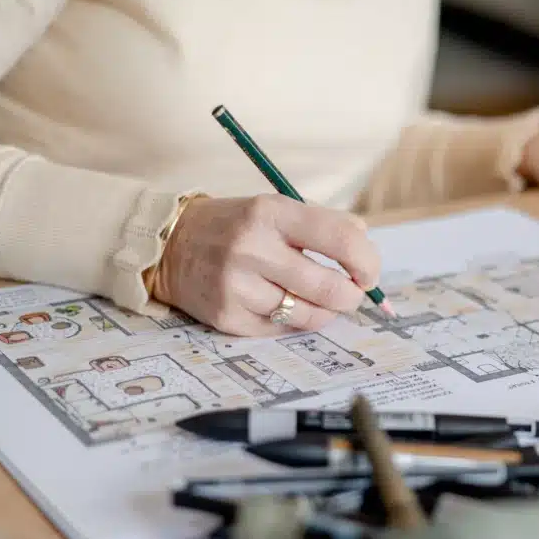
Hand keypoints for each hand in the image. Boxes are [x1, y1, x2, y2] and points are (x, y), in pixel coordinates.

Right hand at [153, 195, 380, 335]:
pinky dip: (292, 322)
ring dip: (324, 312)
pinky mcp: (227, 317)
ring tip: (317, 300)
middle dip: (351, 297)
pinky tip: (280, 305)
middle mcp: (252, 248)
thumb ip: (325, 223)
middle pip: (329, 288)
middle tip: (351, 295)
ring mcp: (237, 286)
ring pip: (309, 316)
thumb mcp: (276, 208)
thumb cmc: (237, 226)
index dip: (367, 262)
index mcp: (271, 212)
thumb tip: (366, 249)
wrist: (169, 245)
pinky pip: (282, 330)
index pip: (341, 239)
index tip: (369, 273)